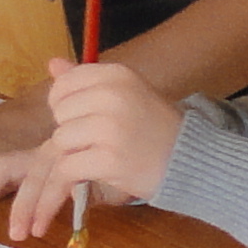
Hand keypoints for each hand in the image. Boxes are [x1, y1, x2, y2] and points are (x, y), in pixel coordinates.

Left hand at [5, 58, 178, 239]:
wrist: (195, 163)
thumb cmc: (159, 130)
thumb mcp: (127, 95)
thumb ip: (87, 81)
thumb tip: (52, 63)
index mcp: (116, 75)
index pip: (64, 84)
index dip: (64, 105)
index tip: (82, 118)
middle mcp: (112, 95)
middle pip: (59, 115)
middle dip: (70, 133)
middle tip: (96, 143)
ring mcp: (111, 127)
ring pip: (60, 142)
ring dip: (72, 157)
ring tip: (98, 161)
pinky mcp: (109, 159)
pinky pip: (66, 169)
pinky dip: (66, 183)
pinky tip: (83, 183)